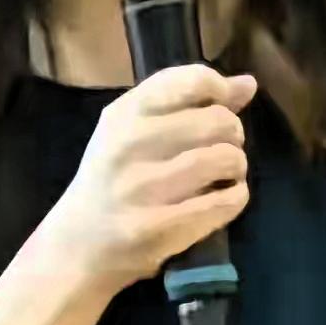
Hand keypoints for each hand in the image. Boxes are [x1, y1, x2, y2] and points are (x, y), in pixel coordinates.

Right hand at [44, 64, 256, 293]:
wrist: (78, 244)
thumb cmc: (113, 176)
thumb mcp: (136, 128)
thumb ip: (188, 100)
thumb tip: (248, 84)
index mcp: (125, 112)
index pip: (193, 80)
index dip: (221, 89)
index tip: (223, 105)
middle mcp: (130, 144)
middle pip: (218, 121)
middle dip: (233, 133)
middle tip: (223, 147)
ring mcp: (142, 188)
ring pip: (224, 159)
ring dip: (236, 166)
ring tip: (226, 174)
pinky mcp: (157, 229)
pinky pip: (222, 203)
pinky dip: (235, 198)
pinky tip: (226, 198)